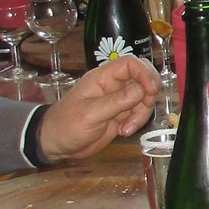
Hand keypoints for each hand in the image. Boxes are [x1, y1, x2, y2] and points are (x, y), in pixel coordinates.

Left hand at [38, 53, 159, 161]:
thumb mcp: (90, 114)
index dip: (144, 73)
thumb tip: (141, 90)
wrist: (57, 144)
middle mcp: (113, 86)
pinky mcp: (121, 115)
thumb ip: (116, 102)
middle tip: (145, 107)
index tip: (151, 90)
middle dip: (148, 93)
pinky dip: (136, 123)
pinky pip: (138, 113)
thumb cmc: (66, 125)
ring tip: (126, 129)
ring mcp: (118, 101)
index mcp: (102, 78)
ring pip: (143, 98)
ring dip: (141, 114)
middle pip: (142, 79)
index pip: (130, 64)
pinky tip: (123, 132)